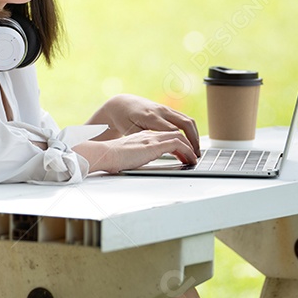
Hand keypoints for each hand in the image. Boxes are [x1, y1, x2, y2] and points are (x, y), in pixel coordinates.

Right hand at [73, 129, 196, 174]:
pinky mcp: (154, 145)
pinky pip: (177, 144)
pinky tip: (189, 161)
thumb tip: (140, 164)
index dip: (177, 143)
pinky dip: (186, 152)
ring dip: (190, 148)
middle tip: (193, 156)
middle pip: (175, 133)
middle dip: (188, 143)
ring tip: (193, 159)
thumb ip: (136, 156)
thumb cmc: (110, 157)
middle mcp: (149, 135)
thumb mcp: (127, 155)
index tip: (183, 154)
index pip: (165, 135)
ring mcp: (152, 138)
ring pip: (179, 136)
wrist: (104, 154)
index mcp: (143, 136)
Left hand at [86, 94, 199, 156]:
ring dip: (194, 135)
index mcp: (152, 117)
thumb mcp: (131, 132)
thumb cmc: (124, 119)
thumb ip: (146, 140)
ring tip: (196, 149)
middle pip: (186, 123)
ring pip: (187, 120)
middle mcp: (161, 111)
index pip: (174, 131)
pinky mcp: (167, 109)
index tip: (188, 155)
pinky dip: (190, 130)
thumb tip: (161, 149)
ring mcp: (165, 108)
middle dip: (194, 140)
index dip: (184, 144)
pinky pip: (183, 118)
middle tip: (196, 154)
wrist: (121, 104)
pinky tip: (190, 141)